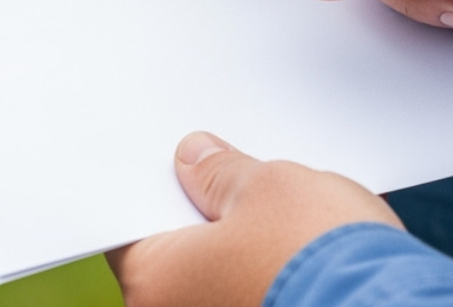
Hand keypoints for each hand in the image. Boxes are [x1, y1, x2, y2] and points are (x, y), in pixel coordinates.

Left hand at [108, 132, 400, 306]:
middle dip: (206, 216)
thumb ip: (221, 172)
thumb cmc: (319, 254)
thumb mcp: (268, 186)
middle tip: (237, 174)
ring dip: (242, 248)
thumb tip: (194, 158)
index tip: (180, 161)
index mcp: (156, 282)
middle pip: (179, 255)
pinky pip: (253, 294)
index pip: (133, 225)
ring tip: (282, 205)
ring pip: (219, 278)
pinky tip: (301, 241)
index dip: (159, 187)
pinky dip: (268, 273)